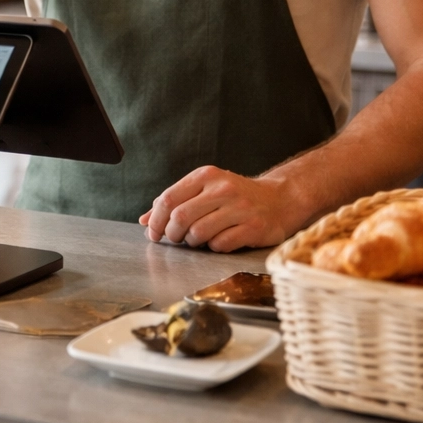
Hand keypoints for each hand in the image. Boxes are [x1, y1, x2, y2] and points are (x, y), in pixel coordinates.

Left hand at [139, 167, 308, 252]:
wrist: (278, 199)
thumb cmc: (234, 197)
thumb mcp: (204, 190)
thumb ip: (175, 202)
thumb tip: (144, 220)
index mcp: (206, 176)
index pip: (169, 199)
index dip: (155, 220)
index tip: (153, 232)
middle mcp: (223, 188)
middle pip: (180, 217)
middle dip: (171, 234)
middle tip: (174, 239)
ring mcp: (240, 208)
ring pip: (198, 233)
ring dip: (192, 242)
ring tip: (196, 240)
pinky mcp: (253, 227)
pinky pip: (220, 244)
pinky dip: (213, 247)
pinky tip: (218, 241)